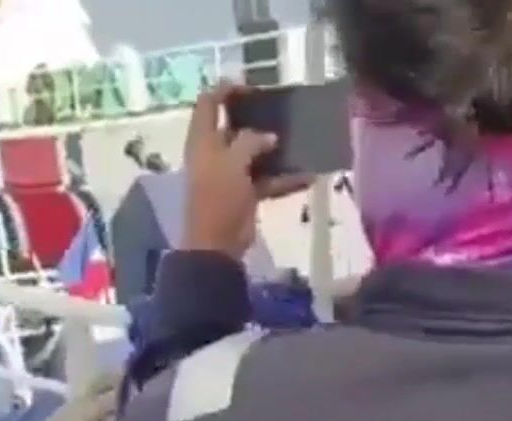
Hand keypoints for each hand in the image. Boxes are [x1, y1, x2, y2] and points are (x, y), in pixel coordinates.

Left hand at [183, 83, 313, 258]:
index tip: (251, 86)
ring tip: (299, 137)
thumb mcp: (232, 161)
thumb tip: (270, 137)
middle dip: (256, 117)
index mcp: (203, 140)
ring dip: (275, 148)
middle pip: (234, 126)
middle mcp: (215, 153)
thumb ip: (250, 141)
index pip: (208, 103)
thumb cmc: (218, 195)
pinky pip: (268, 179)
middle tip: (280, 110)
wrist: (217, 242)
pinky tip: (308, 175)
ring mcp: (231, 173)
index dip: (225, 90)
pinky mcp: (246, 193)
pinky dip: (285, 178)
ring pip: (254, 153)